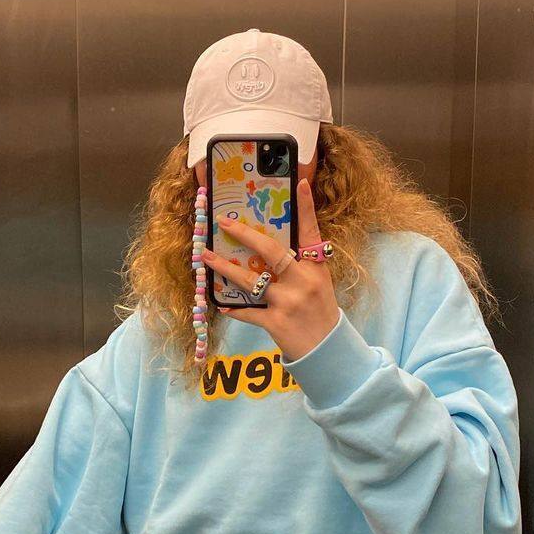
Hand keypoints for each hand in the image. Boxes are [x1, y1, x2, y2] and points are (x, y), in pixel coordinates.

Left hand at [201, 179, 339, 362]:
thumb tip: (268, 245)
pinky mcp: (275, 322)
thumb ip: (299, 264)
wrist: (328, 349)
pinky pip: (248, 311)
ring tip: (206, 256)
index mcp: (316, 268)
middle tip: (224, 222)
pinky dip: (233, 308)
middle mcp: (303, 281)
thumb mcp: (318, 283)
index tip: (301, 183)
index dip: (306, 207)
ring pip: (250, 280)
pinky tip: (219, 303)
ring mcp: (288, 302)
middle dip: (245, 235)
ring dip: (225, 267)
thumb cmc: (319, 312)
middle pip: (272, 251)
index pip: (311, 232)